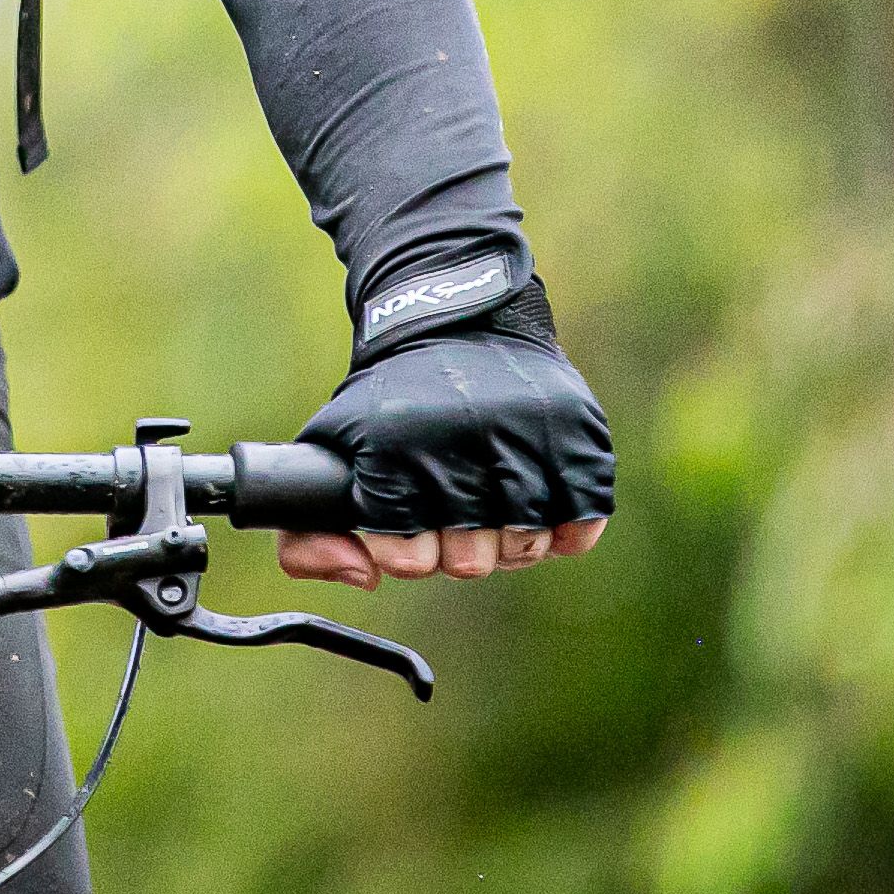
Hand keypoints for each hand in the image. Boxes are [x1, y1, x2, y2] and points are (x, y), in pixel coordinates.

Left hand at [283, 272, 617, 591]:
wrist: (462, 316)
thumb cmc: (393, 396)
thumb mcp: (334, 444)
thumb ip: (310, 528)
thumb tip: (362, 576)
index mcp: (394, 445)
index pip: (404, 557)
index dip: (406, 551)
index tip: (411, 525)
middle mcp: (460, 438)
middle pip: (469, 560)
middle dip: (459, 548)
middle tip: (456, 517)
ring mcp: (524, 433)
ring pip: (525, 543)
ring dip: (511, 540)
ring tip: (496, 509)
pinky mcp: (578, 432)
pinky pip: (582, 520)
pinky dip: (565, 528)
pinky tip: (541, 505)